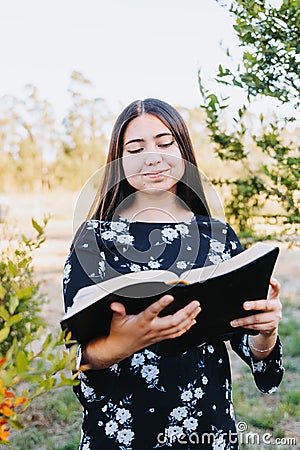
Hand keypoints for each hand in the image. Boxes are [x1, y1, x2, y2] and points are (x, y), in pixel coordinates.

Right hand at [83, 295, 200, 368]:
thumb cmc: (120, 333)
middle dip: (186, 312)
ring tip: (197, 309)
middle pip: (173, 321)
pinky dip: (187, 327)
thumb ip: (117, 311)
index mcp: (143, 322)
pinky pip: (177, 333)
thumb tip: (115, 305)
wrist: (120, 348)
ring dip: (189, 318)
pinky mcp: (161, 337)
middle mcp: (153, 328)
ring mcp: (159, 334)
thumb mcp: (116, 320)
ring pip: (178, 328)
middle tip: (194, 303)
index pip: (153, 312)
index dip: (161, 304)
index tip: (169, 297)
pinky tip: (192, 321)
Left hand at [230, 278, 281, 335]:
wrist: (271, 323)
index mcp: (274, 296)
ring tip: (234, 322)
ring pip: (258, 319)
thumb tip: (239, 291)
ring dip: (244, 321)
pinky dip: (247, 326)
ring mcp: (275, 317)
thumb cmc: (262, 307)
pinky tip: (240, 325)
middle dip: (254, 305)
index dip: (274, 283)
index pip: (276, 288)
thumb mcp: (263, 298)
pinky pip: (257, 327)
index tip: (269, 279)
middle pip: (265, 305)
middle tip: (244, 305)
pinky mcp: (271, 326)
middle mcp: (276, 306)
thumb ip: (256, 294)